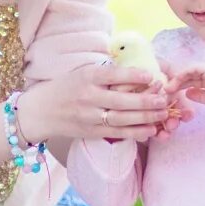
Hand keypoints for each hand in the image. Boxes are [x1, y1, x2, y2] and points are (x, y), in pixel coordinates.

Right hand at [21, 64, 169, 141]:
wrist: (40, 111)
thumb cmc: (65, 88)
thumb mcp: (81, 73)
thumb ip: (105, 74)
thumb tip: (137, 73)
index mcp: (86, 77)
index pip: (112, 75)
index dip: (133, 75)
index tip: (152, 75)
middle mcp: (88, 97)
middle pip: (121, 100)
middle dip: (146, 100)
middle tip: (164, 98)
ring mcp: (89, 116)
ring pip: (122, 118)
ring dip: (145, 117)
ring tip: (162, 113)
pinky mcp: (91, 131)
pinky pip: (117, 133)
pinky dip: (136, 132)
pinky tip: (151, 130)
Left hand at [166, 63, 204, 113]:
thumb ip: (200, 95)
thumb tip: (188, 93)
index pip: (193, 81)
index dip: (182, 86)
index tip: (171, 94)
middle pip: (190, 76)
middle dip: (177, 83)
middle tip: (166, 90)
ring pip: (190, 72)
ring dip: (178, 79)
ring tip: (168, 88)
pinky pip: (193, 69)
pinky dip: (183, 74)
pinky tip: (176, 82)